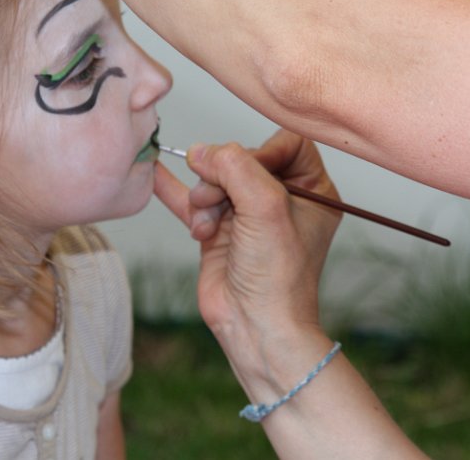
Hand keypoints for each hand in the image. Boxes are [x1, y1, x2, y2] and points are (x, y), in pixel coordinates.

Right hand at [154, 130, 340, 348]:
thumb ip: (236, 167)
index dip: (261, 151)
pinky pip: (193, 199)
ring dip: (204, 198)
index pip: (286, 143)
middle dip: (223, 178)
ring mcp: (247, 214)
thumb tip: (202, 152)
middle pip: (243, 159)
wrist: (255, 326)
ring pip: (215, 179)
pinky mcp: (219, 230)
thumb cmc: (278, 276)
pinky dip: (175, 189)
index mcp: (312, 189)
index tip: (247, 172)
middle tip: (214, 199)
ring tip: (205, 224)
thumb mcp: (266, 207)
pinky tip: (156, 173)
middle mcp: (282, 198)